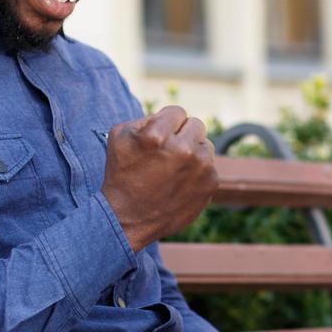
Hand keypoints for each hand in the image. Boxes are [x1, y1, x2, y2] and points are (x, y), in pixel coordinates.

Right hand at [100, 106, 217, 251]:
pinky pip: (210, 166)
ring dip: (193, 153)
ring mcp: (200, 167)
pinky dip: (198, 172)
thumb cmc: (121, 175)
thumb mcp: (120, 136)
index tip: (159, 139)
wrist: (127, 219)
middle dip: (182, 135)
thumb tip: (171, 117)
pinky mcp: (211, 183)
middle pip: (196, 124)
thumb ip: (147, 118)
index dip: (166, 124)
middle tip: (168, 153)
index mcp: (157, 134)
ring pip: (205, 145)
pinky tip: (180, 184)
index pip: (177, 112)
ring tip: (173, 170)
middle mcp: (183, 149)